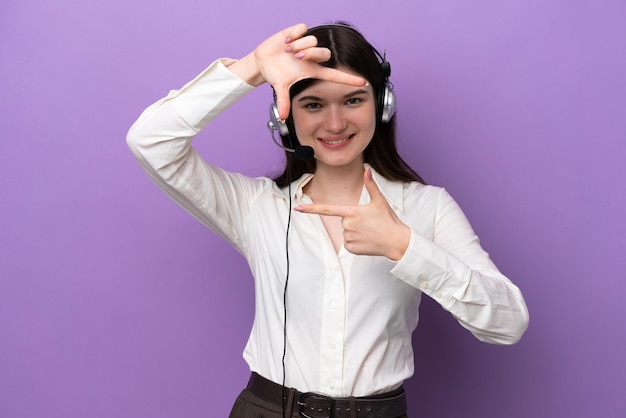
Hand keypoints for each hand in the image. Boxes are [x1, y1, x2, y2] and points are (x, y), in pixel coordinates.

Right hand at [253, 23, 366, 119]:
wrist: (263, 61)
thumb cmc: (276, 74)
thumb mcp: (280, 87)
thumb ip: (283, 101)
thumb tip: (282, 117)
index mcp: (313, 71)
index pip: (335, 75)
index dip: (349, 79)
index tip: (364, 83)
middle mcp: (313, 57)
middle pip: (325, 53)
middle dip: (310, 54)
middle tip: (296, 57)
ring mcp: (306, 44)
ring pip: (313, 40)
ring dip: (298, 45)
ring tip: (287, 50)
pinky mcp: (299, 32)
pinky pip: (303, 28)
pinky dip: (293, 34)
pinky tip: (286, 41)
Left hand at [294, 169, 410, 259]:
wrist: (396, 241)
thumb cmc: (388, 220)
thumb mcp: (379, 201)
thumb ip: (370, 185)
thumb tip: (367, 169)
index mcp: (352, 212)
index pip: (327, 209)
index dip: (311, 209)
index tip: (298, 209)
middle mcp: (347, 225)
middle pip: (344, 220)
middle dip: (354, 221)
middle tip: (369, 223)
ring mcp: (348, 237)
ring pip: (346, 232)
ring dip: (356, 232)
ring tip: (370, 232)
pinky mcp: (350, 249)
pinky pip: (348, 243)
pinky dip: (356, 242)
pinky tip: (367, 241)